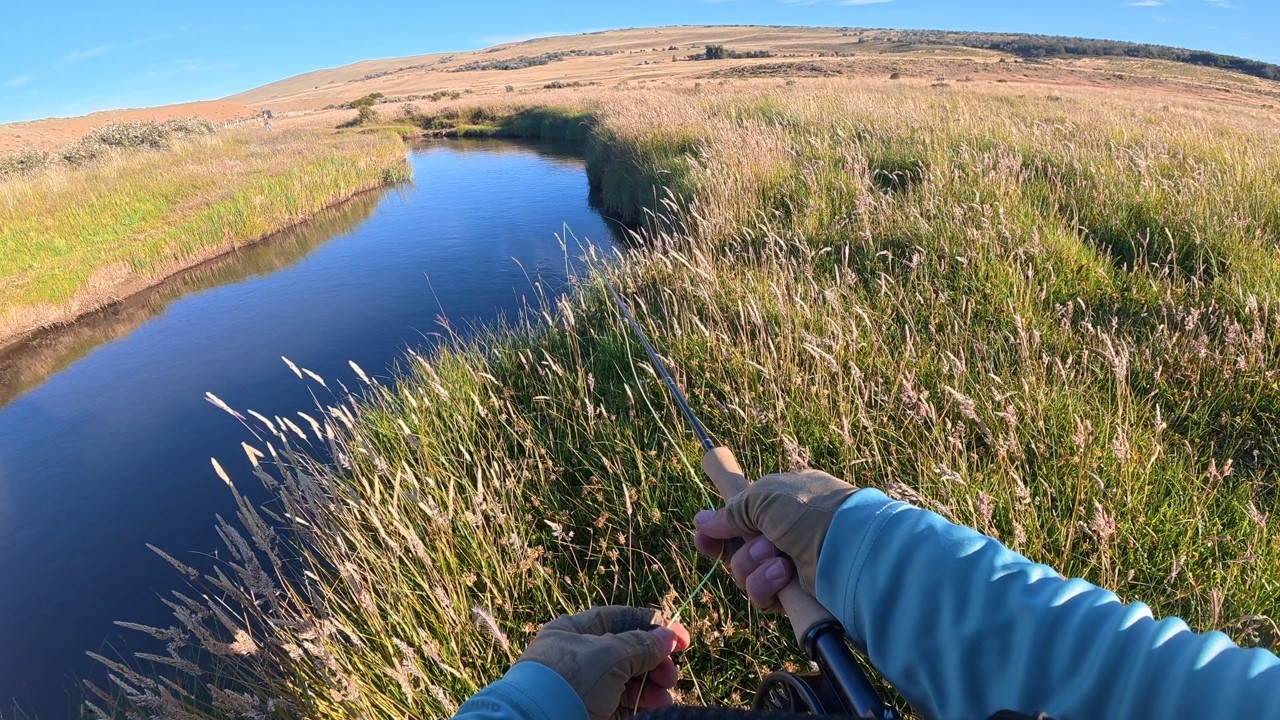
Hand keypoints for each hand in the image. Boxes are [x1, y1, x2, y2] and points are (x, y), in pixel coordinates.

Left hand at [517, 606, 689, 719]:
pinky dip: (640, 705)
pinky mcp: (590, 712)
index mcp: (576, 630)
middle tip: (671, 675)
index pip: (621, 620)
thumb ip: (642, 645)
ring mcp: (584, 686)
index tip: (681, 639)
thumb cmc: (571, 679)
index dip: (653, 627)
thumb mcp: (610, 655)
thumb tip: (669, 636)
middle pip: (628, 652)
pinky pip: (621, 704)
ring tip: (664, 696)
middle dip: (655, 662)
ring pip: (627, 680)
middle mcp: (579, 655)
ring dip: (651, 686)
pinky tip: (656, 707)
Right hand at [693, 469, 856, 608]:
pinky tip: (784, 575)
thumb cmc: (809, 512)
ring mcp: (788, 564)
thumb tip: (702, 521)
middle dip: (738, 551)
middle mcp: (783, 534)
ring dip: (755, 566)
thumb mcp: (764, 497)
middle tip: (757, 546)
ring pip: (746, 574)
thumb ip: (731, 511)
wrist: (848, 548)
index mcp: (780, 503)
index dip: (718, 529)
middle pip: (738, 549)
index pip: (739, 516)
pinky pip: (761, 595)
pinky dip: (767, 585)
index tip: (703, 537)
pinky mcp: (792, 593)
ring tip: (778, 559)